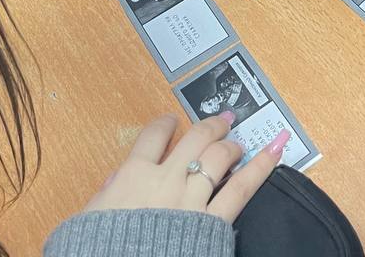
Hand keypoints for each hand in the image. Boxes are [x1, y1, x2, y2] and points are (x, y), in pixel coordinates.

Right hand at [82, 114, 286, 220]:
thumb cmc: (103, 249)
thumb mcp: (90, 219)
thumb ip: (104, 196)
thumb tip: (114, 181)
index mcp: (133, 176)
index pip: (153, 137)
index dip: (165, 125)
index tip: (171, 122)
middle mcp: (166, 179)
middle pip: (194, 139)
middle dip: (209, 126)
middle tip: (219, 121)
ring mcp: (192, 197)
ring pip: (219, 156)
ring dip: (231, 144)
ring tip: (237, 141)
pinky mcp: (214, 219)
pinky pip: (242, 187)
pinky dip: (262, 166)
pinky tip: (275, 149)